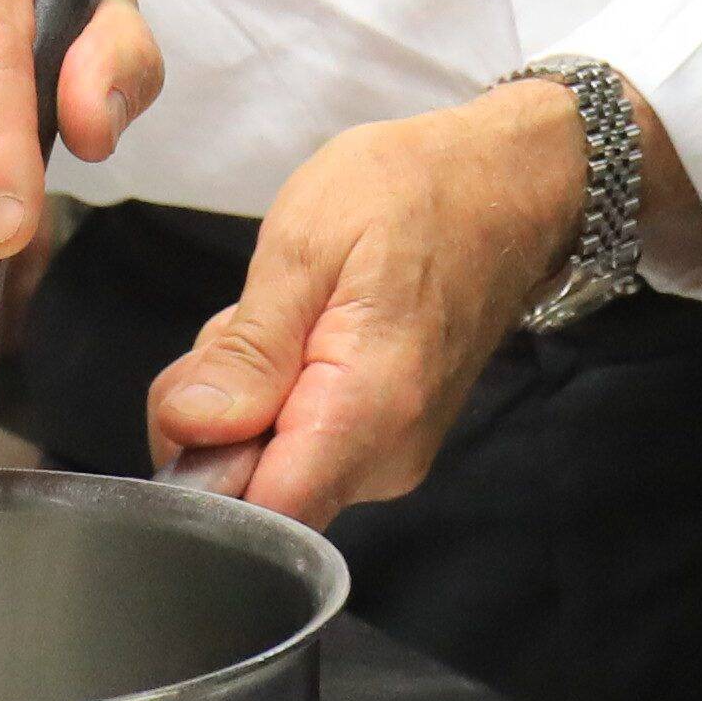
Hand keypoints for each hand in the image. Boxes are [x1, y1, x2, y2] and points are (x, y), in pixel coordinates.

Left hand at [146, 78, 584, 525]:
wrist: (510, 188)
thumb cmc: (416, 196)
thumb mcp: (308, 245)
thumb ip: (248, 350)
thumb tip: (190, 430)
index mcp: (367, 415)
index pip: (260, 512)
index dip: (201, 469)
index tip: (200, 395)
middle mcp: (383, 459)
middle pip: (250, 488)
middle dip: (216, 415)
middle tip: (249, 322)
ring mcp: (387, 455)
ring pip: (265, 461)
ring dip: (245, 394)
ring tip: (288, 312)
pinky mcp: (383, 441)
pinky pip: (296, 441)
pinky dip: (275, 392)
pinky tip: (303, 330)